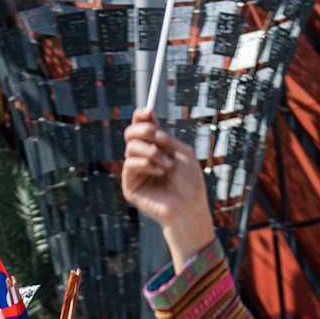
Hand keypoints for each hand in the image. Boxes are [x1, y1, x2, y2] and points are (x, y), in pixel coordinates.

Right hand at [121, 110, 215, 271]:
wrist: (188, 207)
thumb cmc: (189, 182)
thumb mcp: (181, 152)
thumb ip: (165, 136)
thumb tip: (149, 120)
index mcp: (156, 147)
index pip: (142, 126)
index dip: (141, 116)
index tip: (149, 111)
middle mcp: (143, 157)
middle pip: (130, 132)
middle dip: (144, 130)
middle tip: (159, 137)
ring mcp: (135, 171)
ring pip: (130, 147)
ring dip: (152, 152)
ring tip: (167, 165)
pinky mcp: (130, 185)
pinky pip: (130, 164)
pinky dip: (146, 164)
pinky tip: (159, 173)